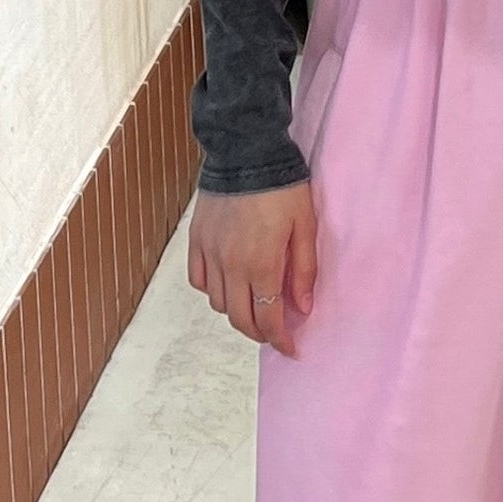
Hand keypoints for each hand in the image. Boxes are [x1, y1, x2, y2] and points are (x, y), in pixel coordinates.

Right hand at [187, 184, 317, 357]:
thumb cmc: (282, 188)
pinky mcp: (197, 240)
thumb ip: (303, 271)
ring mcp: (211, 253)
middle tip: (274, 333)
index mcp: (261, 265)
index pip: (268, 319)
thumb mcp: (305, 228)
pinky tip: (228, 285)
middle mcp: (231, 265)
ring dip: (237, 312)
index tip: (290, 349)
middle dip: (259, 333)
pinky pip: (199, 280)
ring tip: (254, 305)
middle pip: (240, 319)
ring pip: (219, 303)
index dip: (280, 340)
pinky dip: (213, 291)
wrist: (246, 152)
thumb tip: (303, 308)